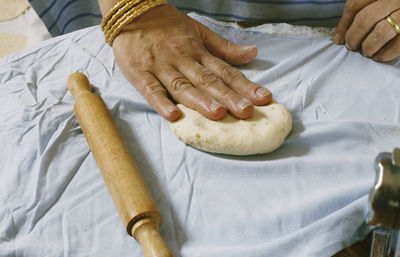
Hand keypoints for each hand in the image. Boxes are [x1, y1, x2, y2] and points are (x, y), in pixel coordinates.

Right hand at [112, 5, 271, 120]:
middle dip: (228, 97)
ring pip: (182, 86)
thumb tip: (253, 54)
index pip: (225, 71)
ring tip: (218, 113)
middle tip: (246, 111)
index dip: (245, 85)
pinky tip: (173, 116)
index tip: (263, 98)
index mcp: (198, 51)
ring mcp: (160, 66)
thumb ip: (224, 47)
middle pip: (208, 81)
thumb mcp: (199, 32)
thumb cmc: (168, 25)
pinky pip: (150, 89)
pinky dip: (161, 102)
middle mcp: (182, 59)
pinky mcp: (139, 72)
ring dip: (200, 100)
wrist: (132, 12)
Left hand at [333, 0, 399, 61]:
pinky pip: (398, 44)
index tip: (338, 39)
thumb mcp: (380, 4)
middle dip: (353, 37)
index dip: (344, 24)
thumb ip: (361, 12)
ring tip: (366, 52)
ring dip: (368, 46)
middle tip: (351, 46)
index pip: (355, 4)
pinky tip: (379, 57)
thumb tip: (338, 36)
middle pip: (365, 18)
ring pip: (381, 31)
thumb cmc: (394, 10)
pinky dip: (385, 53)